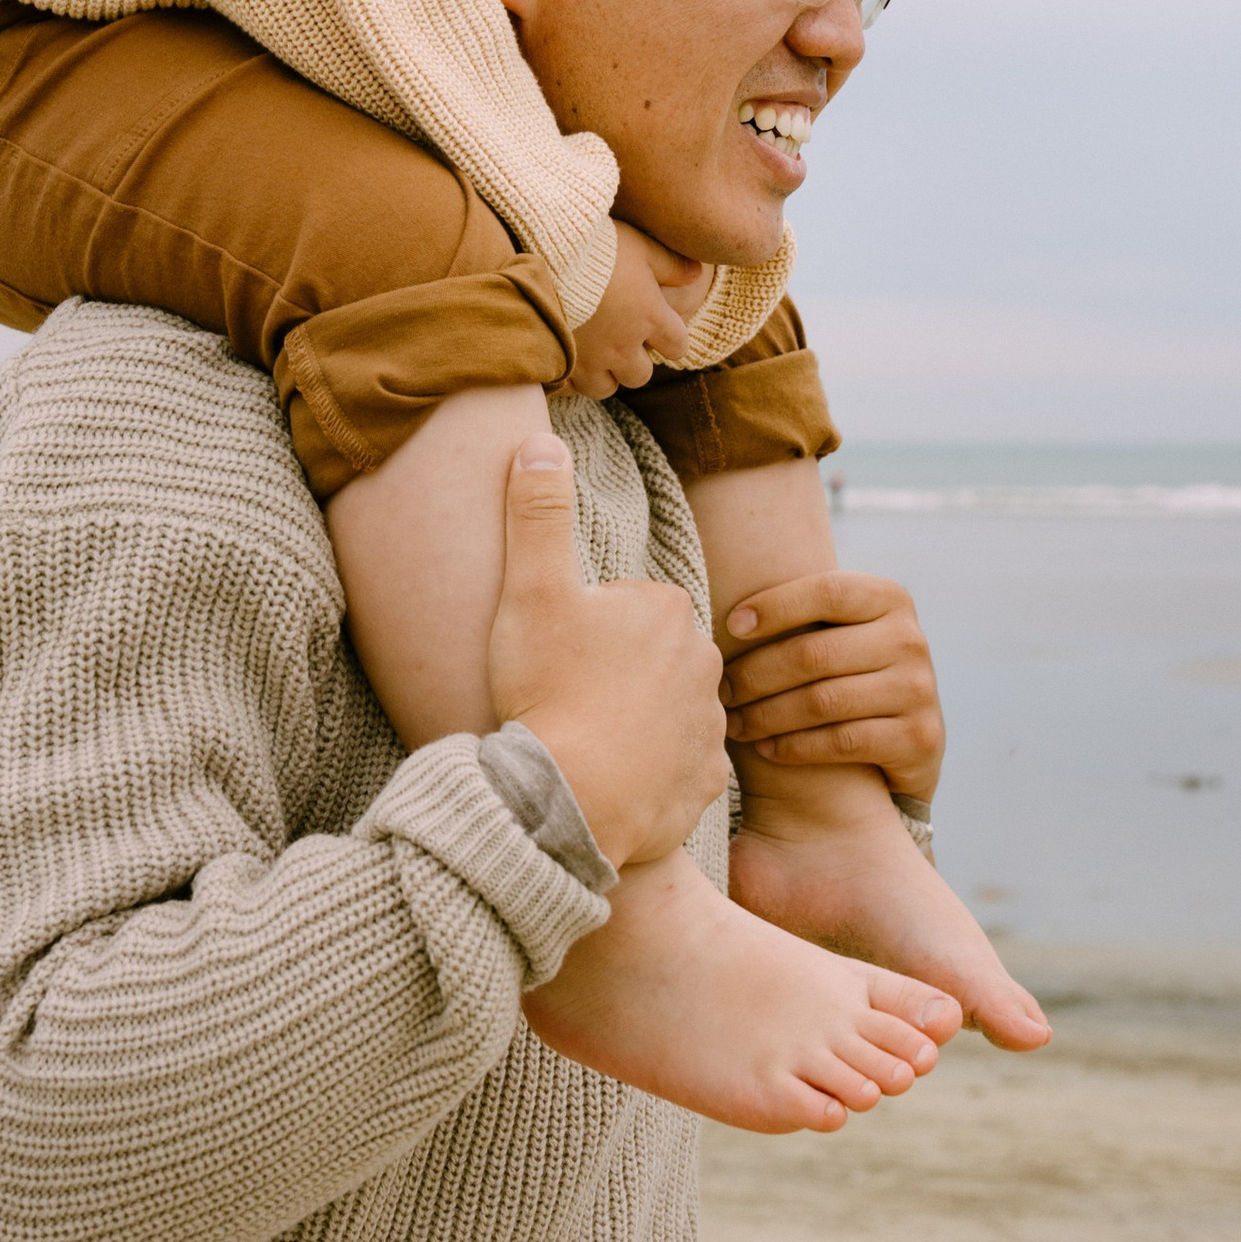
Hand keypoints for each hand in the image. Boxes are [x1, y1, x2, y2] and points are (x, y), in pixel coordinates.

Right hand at [487, 438, 728, 869]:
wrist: (572, 799)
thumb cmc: (549, 690)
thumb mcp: (531, 590)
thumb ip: (537, 512)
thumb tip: (540, 442)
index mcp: (668, 609)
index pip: (627, 604)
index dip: (585, 627)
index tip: (558, 653)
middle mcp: (704, 663)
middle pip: (651, 656)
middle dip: (616, 671)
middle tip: (567, 696)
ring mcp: (709, 727)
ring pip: (667, 710)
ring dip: (634, 722)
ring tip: (585, 740)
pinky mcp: (702, 783)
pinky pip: (677, 768)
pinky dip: (649, 773)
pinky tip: (612, 778)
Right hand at [564, 222, 709, 399]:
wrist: (544, 254)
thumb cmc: (598, 246)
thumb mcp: (641, 247)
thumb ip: (671, 264)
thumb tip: (697, 274)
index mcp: (650, 318)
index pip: (678, 346)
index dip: (672, 339)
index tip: (658, 327)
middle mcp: (623, 345)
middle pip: (640, 374)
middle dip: (636, 361)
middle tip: (622, 338)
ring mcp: (590, 358)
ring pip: (606, 388)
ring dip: (605, 374)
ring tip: (595, 352)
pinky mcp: (561, 361)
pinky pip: (571, 387)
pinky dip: (573, 377)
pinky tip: (567, 356)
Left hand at [719, 567, 944, 797]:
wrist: (911, 740)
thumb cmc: (855, 674)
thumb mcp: (846, 632)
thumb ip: (807, 614)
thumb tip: (730, 608)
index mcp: (891, 600)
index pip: (828, 591)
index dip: (776, 606)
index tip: (732, 626)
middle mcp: (911, 640)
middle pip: (815, 653)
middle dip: (756, 674)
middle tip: (721, 691)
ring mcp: (918, 690)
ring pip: (823, 701)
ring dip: (766, 716)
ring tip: (735, 724)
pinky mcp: (919, 738)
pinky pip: (841, 741)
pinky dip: (794, 746)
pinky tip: (766, 749)